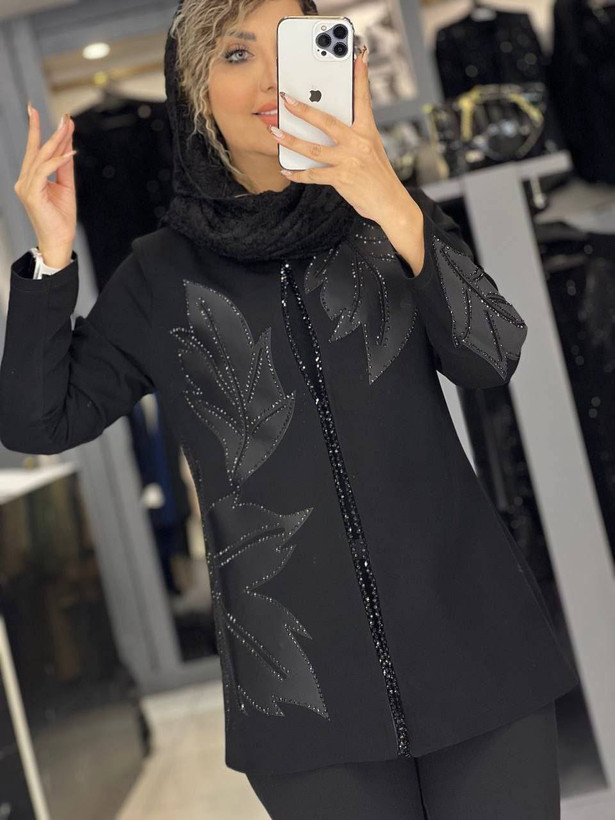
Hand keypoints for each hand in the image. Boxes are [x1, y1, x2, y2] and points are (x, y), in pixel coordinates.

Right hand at [13, 104, 76, 266]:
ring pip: (40, 157)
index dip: (41, 131)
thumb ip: (64, 166)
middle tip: (61, 114)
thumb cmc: (61, 218)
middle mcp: (24, 181)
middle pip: (36, 150)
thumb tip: (68, 145)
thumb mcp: (66, 186)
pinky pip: (43, 171)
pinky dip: (57, 161)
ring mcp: (25, 187)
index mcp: (30, 179)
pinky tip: (70, 153)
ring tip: (68, 127)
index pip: (36, 151)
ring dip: (56, 141)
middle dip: (47, 129)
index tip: (49, 114)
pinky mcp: (31, 194)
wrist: (60, 240)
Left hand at [272, 45, 408, 224]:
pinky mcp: (342, 179)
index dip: (360, 77)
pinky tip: (287, 169)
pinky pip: (314, 174)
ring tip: (275, 133)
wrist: (391, 204)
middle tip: (286, 99)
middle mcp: (358, 143)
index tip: (359, 56)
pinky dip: (298, 173)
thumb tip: (330, 128)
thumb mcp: (372, 150)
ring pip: (314, 148)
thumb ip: (353, 136)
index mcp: (367, 131)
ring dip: (291, 140)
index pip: (363, 99)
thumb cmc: (378, 177)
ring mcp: (349, 161)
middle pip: (327, 121)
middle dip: (304, 109)